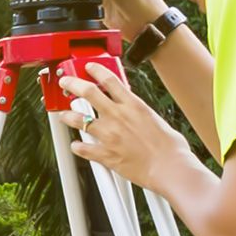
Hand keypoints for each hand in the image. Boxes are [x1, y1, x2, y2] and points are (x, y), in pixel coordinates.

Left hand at [50, 59, 191, 191]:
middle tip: (65, 82)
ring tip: (65, 115)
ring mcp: (109, 135)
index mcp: (133, 105)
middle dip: (72, 84)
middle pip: (88, 92)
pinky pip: (82, 148)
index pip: (109, 79)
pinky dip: (77, 146)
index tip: (88, 68)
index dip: (95, 70)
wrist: (170, 167)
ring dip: (68, 115)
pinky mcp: (105, 154)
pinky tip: (76, 145)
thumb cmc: (169, 147)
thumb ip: (138, 111)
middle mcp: (118, 117)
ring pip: (79, 119)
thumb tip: (132, 108)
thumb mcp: (154, 118)